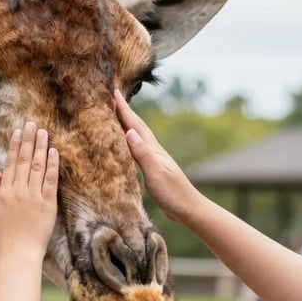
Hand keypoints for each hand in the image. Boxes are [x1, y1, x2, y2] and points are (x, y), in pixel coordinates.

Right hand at [0, 122, 58, 258]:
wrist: (18, 254)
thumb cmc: (2, 237)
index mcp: (4, 192)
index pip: (11, 163)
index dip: (15, 146)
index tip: (18, 132)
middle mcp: (19, 191)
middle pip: (25, 160)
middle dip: (28, 140)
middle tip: (31, 124)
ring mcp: (34, 197)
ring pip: (38, 166)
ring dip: (41, 147)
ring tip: (43, 132)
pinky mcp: (48, 205)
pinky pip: (51, 181)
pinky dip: (52, 165)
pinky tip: (53, 152)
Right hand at [114, 90, 201, 223]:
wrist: (189, 209)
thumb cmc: (173, 193)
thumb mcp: (155, 173)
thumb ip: (143, 154)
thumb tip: (129, 132)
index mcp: (152, 149)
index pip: (135, 124)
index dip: (124, 108)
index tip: (113, 92)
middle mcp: (153, 150)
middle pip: (136, 126)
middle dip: (124, 111)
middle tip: (112, 97)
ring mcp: (153, 159)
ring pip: (136, 136)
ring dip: (126, 124)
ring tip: (115, 115)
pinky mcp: (152, 169)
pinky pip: (136, 149)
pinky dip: (128, 141)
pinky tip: (125, 144)